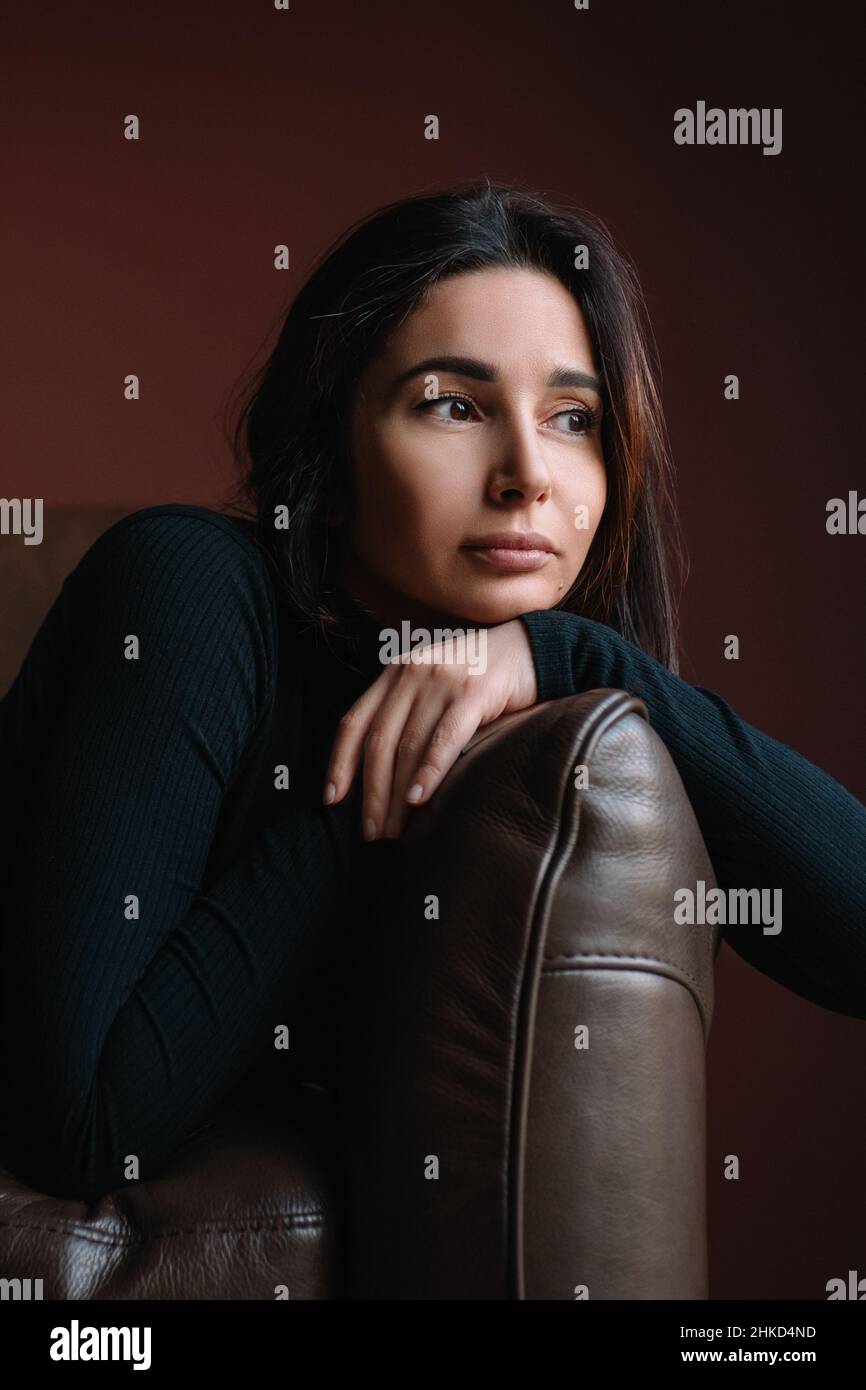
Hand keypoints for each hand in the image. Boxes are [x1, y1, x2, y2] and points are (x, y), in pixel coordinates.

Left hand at [322, 618, 537, 839]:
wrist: (531, 647)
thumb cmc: (479, 677)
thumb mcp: (432, 686)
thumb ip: (407, 714)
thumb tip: (383, 773)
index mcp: (394, 673)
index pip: (354, 722)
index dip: (339, 763)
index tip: (332, 800)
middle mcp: (411, 673)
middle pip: (379, 742)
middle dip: (371, 793)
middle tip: (371, 832)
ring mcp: (441, 680)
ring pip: (408, 746)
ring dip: (398, 794)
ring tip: (394, 830)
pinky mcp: (473, 691)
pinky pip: (444, 738)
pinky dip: (429, 771)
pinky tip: (420, 799)